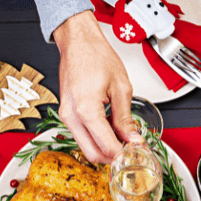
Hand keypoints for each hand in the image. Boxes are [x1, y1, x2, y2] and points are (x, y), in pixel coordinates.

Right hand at [54, 11, 142, 163]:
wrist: (78, 42)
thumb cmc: (97, 57)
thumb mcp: (121, 87)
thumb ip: (126, 118)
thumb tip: (132, 139)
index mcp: (87, 109)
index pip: (106, 146)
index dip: (123, 154)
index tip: (135, 153)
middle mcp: (71, 116)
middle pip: (93, 154)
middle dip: (112, 157)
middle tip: (128, 150)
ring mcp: (66, 117)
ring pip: (86, 147)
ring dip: (103, 147)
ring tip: (120, 136)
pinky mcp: (65, 115)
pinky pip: (81, 136)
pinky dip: (95, 138)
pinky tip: (108, 128)